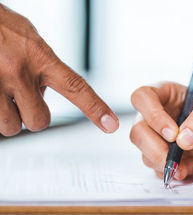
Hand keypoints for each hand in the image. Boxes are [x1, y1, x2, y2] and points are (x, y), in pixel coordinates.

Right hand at [0, 4, 117, 135]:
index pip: (76, 87)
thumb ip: (44, 65)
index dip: (95, 108)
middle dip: (31, 115)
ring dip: (7, 116)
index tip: (111, 125)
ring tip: (0, 93)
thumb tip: (46, 90)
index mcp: (39, 56)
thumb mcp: (28, 39)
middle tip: (20, 98)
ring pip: (11, 127)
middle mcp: (19, 72)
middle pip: (39, 121)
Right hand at [130, 82, 192, 179]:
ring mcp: (157, 138)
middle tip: (178, 162)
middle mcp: (157, 115)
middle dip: (156, 150)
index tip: (173, 134)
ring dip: (172, 165)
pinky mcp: (162, 158)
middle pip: (138, 131)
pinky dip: (180, 173)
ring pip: (145, 154)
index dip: (153, 115)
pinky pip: (160, 169)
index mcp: (167, 95)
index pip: (143, 97)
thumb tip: (183, 137)